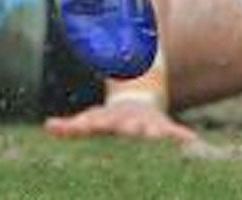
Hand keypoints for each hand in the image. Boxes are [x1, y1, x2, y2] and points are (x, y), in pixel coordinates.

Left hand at [43, 95, 197, 143]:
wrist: (135, 102)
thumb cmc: (108, 120)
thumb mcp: (89, 120)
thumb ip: (70, 127)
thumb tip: (48, 126)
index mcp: (109, 121)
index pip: (99, 123)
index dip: (92, 125)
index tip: (88, 127)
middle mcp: (129, 122)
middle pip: (130, 126)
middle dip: (132, 128)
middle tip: (134, 130)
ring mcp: (147, 124)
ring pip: (154, 129)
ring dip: (157, 133)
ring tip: (165, 136)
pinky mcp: (164, 128)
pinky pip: (175, 132)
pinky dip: (183, 136)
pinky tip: (192, 140)